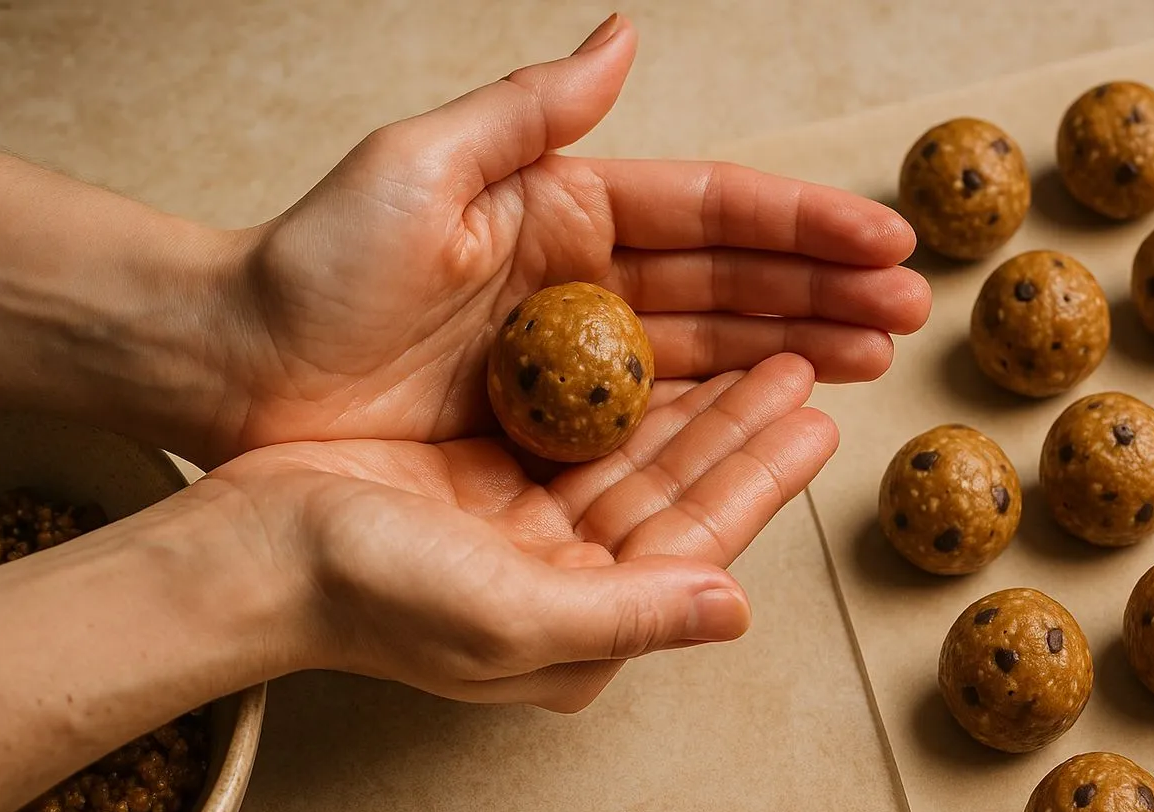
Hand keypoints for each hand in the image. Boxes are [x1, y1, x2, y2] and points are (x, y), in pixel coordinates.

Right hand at [202, 354, 830, 710]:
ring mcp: (532, 531)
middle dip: (744, 431)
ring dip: (703, 406)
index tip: (817, 420)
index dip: (760, 479)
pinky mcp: (495, 482)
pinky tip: (672, 354)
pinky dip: (631, 394)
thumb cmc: (371, 596)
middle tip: (809, 363)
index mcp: (584, 628)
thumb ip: (627, 617)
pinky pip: (586, 431)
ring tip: (766, 352)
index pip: (697, 544)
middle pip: (679, 493)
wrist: (249, 553)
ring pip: (641, 456)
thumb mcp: (506, 616)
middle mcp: (571, 583)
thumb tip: (738, 609)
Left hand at [210, 14, 926, 462]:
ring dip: (797, 352)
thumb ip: (530, 112)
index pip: (708, 212)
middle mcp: (587, 284)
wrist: (244, 371)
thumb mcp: (419, 167)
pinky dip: (726, 416)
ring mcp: (579, 361)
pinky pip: (659, 421)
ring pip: (711, 352)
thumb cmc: (317, 264)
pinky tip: (788, 414)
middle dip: (823, 292)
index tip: (882, 237)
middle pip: (730, 285)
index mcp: (566, 210)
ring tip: (875, 357)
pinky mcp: (557, 431)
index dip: (800, 224)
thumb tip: (626, 37)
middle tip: (909, 309)